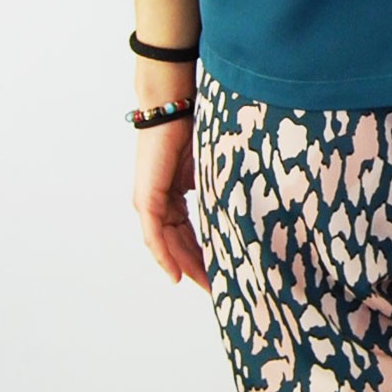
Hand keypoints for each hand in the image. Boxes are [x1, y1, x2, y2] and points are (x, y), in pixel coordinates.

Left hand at [133, 118, 208, 287]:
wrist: (173, 103)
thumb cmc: (195, 125)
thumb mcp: (212, 166)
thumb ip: (219, 189)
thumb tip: (245, 207)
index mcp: (174, 193)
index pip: (189, 232)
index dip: (204, 254)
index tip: (222, 272)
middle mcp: (159, 201)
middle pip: (178, 244)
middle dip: (197, 267)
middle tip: (217, 288)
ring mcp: (150, 200)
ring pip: (167, 244)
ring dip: (184, 266)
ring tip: (204, 286)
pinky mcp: (146, 198)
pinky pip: (155, 235)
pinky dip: (165, 256)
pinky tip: (177, 275)